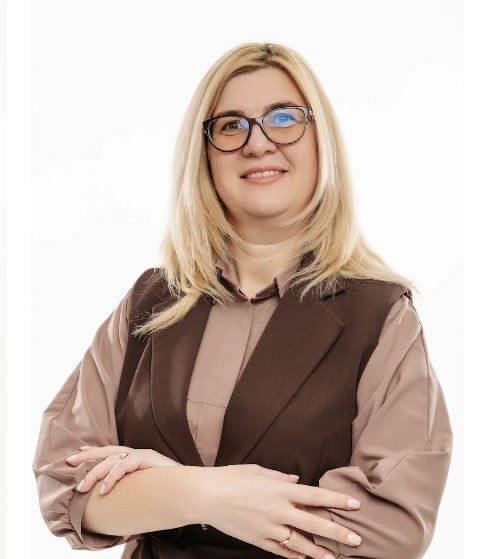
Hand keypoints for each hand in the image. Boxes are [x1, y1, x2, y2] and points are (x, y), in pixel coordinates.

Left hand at [65, 445, 181, 493]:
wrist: (191, 488)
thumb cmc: (169, 491)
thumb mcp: (145, 488)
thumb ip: (132, 488)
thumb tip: (114, 498)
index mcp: (136, 457)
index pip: (112, 452)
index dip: (94, 452)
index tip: (77, 453)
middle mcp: (138, 453)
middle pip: (108, 451)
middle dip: (87, 456)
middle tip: (69, 461)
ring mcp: (143, 455)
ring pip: (112, 459)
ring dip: (95, 472)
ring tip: (82, 486)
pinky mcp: (148, 459)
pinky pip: (125, 466)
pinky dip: (113, 477)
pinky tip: (104, 488)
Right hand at [197, 464, 360, 558]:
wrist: (206, 496)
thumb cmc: (232, 477)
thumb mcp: (259, 470)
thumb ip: (280, 477)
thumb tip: (297, 481)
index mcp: (280, 490)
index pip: (315, 495)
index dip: (337, 500)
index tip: (355, 505)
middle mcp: (278, 510)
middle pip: (314, 524)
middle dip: (337, 532)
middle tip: (357, 539)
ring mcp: (268, 528)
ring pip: (300, 543)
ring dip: (319, 551)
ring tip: (334, 557)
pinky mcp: (258, 540)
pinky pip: (280, 551)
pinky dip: (294, 555)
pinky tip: (304, 558)